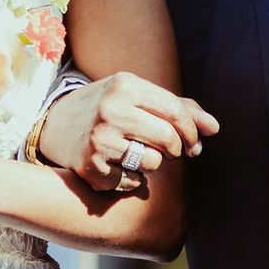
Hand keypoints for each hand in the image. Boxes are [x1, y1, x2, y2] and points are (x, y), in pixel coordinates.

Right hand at [39, 71, 216, 190]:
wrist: (54, 124)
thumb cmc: (106, 107)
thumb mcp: (135, 95)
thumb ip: (178, 107)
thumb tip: (214, 128)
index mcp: (125, 85)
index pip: (176, 111)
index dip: (192, 131)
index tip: (195, 144)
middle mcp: (111, 110)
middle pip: (168, 139)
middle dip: (176, 149)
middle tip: (169, 150)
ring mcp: (99, 139)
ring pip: (152, 162)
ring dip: (151, 163)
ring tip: (134, 153)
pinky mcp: (91, 167)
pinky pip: (132, 182)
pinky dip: (131, 179)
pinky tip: (116, 166)